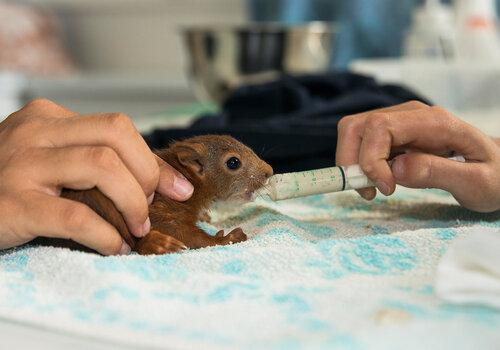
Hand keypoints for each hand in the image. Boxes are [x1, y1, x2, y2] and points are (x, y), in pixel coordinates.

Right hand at [0, 99, 193, 253]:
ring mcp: (21, 166)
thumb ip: (95, 160)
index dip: (154, 160)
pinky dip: (106, 235)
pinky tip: (113, 247)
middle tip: (152, 208)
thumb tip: (160, 179)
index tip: (177, 188)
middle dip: (148, 176)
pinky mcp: (15, 205)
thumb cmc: (12, 186)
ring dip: (133, 202)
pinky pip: (77, 216)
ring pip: (102, 167)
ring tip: (137, 228)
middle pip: (116, 137)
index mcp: (49, 119)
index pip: (118, 127)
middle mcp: (35, 133)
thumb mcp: (53, 160)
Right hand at [336, 101, 499, 211]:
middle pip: (357, 125)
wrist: (498, 169)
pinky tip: (378, 181)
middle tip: (368, 192)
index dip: (371, 159)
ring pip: (353, 131)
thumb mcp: (477, 182)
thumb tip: (395, 169)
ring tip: (372, 189)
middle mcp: (411, 115)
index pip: (380, 127)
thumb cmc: (492, 177)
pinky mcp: (392, 134)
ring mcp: (399, 122)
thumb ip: (440, 173)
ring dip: (352, 163)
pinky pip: (361, 142)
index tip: (385, 189)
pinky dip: (359, 164)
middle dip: (351, 161)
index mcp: (433, 122)